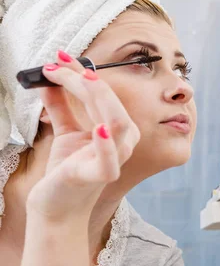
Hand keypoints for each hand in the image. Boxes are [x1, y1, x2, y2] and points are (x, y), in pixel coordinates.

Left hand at [26, 50, 139, 224]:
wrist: (57, 208)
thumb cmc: (67, 172)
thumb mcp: (65, 132)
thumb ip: (61, 106)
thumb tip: (48, 79)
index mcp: (119, 129)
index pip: (104, 94)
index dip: (82, 73)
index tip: (59, 57)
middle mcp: (124, 142)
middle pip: (110, 103)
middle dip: (85, 80)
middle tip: (57, 65)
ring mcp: (115, 158)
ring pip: (118, 123)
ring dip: (98, 99)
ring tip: (79, 80)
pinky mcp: (102, 176)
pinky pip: (110, 160)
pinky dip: (106, 144)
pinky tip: (98, 130)